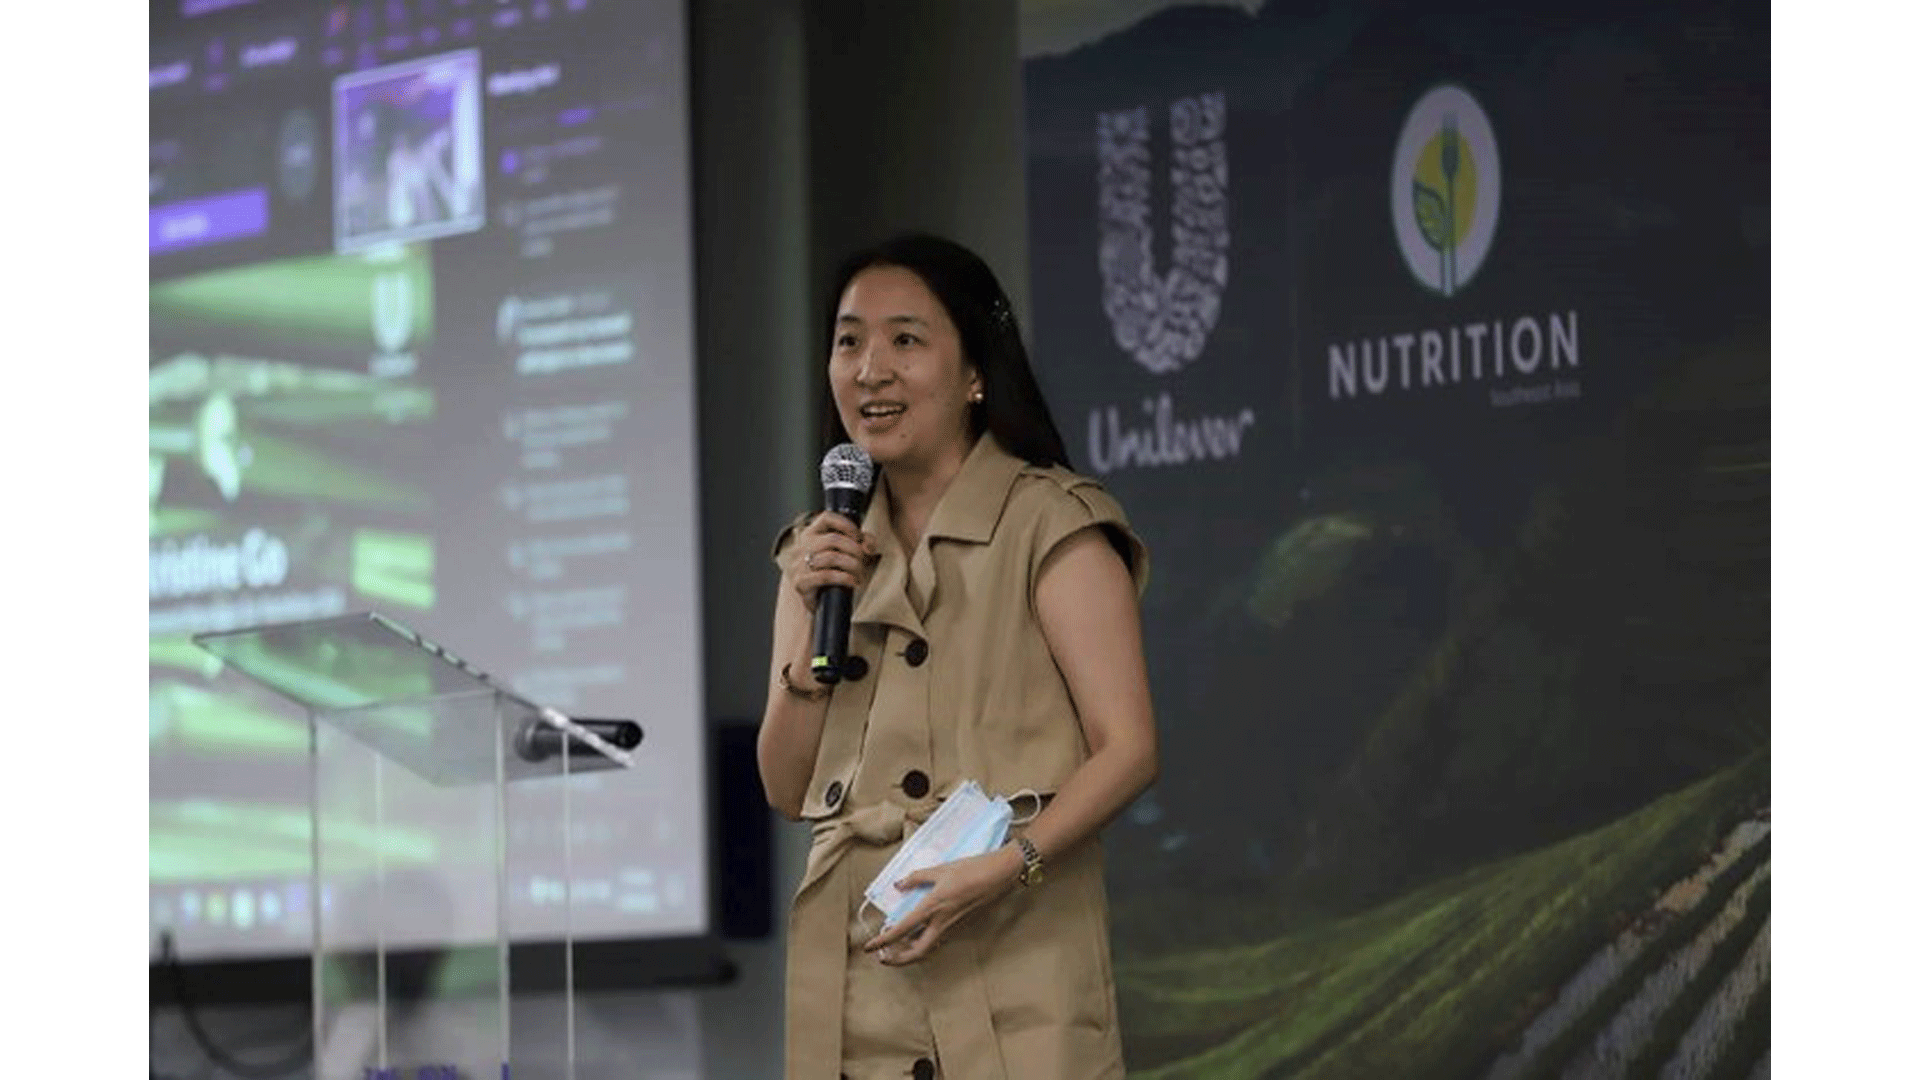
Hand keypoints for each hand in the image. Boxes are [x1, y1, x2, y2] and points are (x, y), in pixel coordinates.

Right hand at [789, 512, 877, 612]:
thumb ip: (862, 543)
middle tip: (864, 560)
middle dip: (854, 549)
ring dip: (852, 565)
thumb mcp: (848, 554)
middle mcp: (801, 546)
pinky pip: (825, 576)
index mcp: (811, 534)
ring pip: (831, 557)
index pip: (826, 518)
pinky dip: (845, 578)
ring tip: (860, 573)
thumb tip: (869, 546)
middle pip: (833, 539)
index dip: (846, 524)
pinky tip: (854, 582)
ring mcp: (798, 564)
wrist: (820, 602)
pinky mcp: (800, 582)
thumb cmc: (834, 573)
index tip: (859, 536)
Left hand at [863, 846, 1022, 965]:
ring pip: (928, 947)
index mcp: (933, 906)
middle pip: (917, 952)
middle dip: (898, 959)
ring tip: (896, 946)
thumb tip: (899, 885)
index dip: (883, 941)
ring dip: (910, 951)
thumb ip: (917, 878)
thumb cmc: (972, 869)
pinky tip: (917, 933)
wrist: (1001, 874)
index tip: (869, 948)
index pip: (902, 930)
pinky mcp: (961, 925)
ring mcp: (953, 926)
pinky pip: (938, 938)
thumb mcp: (941, 869)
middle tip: (883, 957)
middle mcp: (942, 921)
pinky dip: (924, 941)